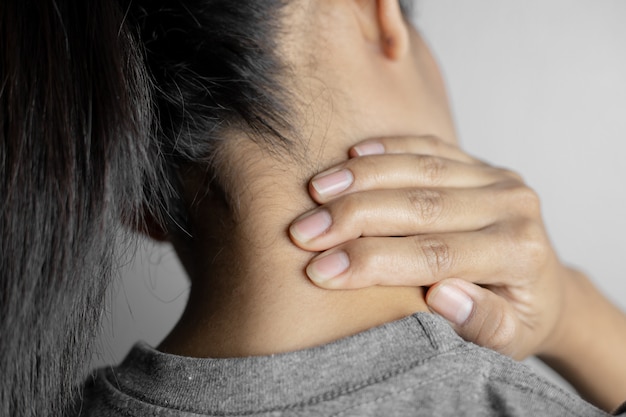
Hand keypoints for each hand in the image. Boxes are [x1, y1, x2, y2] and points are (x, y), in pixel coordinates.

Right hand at [289, 136, 569, 359]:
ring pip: (420, 169)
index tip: (320, 271)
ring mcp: (496, 178)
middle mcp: (512, 207)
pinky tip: (352, 154)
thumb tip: (441, 296)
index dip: (372, 262)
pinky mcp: (478, 163)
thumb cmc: (520, 319)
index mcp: (518, 253)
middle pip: (421, 206)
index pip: (434, 256)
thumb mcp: (511, 340)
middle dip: (354, 217)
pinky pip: (429, 147)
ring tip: (315, 190)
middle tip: (303, 231)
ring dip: (361, 177)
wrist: (546, 287)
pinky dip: (388, 147)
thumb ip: (483, 323)